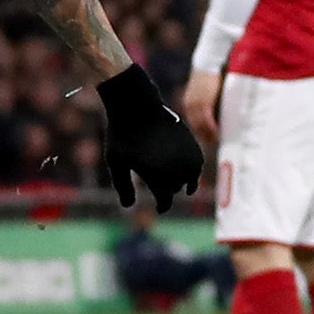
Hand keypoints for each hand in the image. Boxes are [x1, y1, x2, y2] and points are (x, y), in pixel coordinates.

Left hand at [97, 64, 203, 212]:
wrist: (137, 105)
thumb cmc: (122, 135)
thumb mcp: (116, 163)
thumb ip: (122, 186)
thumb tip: (128, 205)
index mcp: (157, 175)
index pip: (165, 201)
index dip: (162, 206)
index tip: (160, 208)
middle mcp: (175, 168)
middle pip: (174, 189)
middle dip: (167, 191)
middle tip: (160, 191)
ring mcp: (186, 155)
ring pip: (188, 179)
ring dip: (181, 182)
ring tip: (174, 185)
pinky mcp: (192, 144)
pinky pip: (197, 165)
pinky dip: (193, 172)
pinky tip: (189, 177)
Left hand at [180, 68, 222, 145]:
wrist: (207, 64)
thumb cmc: (207, 77)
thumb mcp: (203, 91)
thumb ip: (205, 101)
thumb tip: (212, 111)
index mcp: (188, 104)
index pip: (193, 122)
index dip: (200, 132)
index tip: (206, 139)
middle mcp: (189, 106)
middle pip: (195, 126)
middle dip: (203, 136)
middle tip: (212, 144)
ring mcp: (196, 105)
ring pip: (201, 126)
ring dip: (209, 135)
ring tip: (217, 141)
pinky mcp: (203, 104)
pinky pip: (207, 121)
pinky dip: (212, 129)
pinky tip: (218, 134)